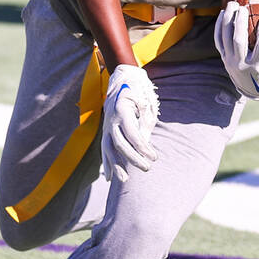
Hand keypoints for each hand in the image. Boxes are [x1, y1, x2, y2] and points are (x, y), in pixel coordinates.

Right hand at [101, 64, 158, 181]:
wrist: (122, 77)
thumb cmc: (138, 89)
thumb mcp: (144, 98)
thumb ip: (144, 116)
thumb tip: (144, 138)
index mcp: (122, 110)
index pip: (132, 132)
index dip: (142, 146)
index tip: (153, 156)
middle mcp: (111, 119)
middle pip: (119, 143)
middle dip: (132, 158)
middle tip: (147, 168)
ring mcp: (106, 126)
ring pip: (108, 148)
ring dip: (116, 165)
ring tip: (124, 180)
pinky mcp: (106, 130)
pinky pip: (105, 149)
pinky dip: (107, 162)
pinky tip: (109, 178)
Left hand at [214, 2, 258, 99]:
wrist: (251, 88)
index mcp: (258, 66)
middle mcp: (242, 64)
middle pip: (239, 41)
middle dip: (240, 23)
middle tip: (244, 7)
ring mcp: (230, 61)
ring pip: (226, 38)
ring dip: (228, 20)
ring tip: (233, 4)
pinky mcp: (223, 57)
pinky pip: (219, 40)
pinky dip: (219, 26)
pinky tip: (223, 12)